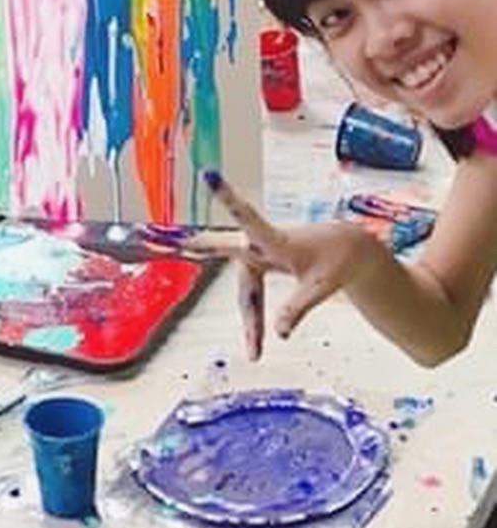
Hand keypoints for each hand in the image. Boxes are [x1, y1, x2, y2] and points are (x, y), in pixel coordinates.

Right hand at [201, 171, 385, 358]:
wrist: (349, 251)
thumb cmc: (337, 261)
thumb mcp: (323, 286)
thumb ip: (298, 307)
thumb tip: (280, 333)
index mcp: (275, 240)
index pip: (246, 217)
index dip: (226, 198)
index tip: (209, 174)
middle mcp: (262, 244)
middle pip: (227, 252)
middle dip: (204, 245)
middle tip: (177, 237)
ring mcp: (261, 256)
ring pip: (246, 290)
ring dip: (250, 320)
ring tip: (255, 353)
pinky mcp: (264, 265)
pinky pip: (252, 294)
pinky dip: (255, 318)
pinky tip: (256, 342)